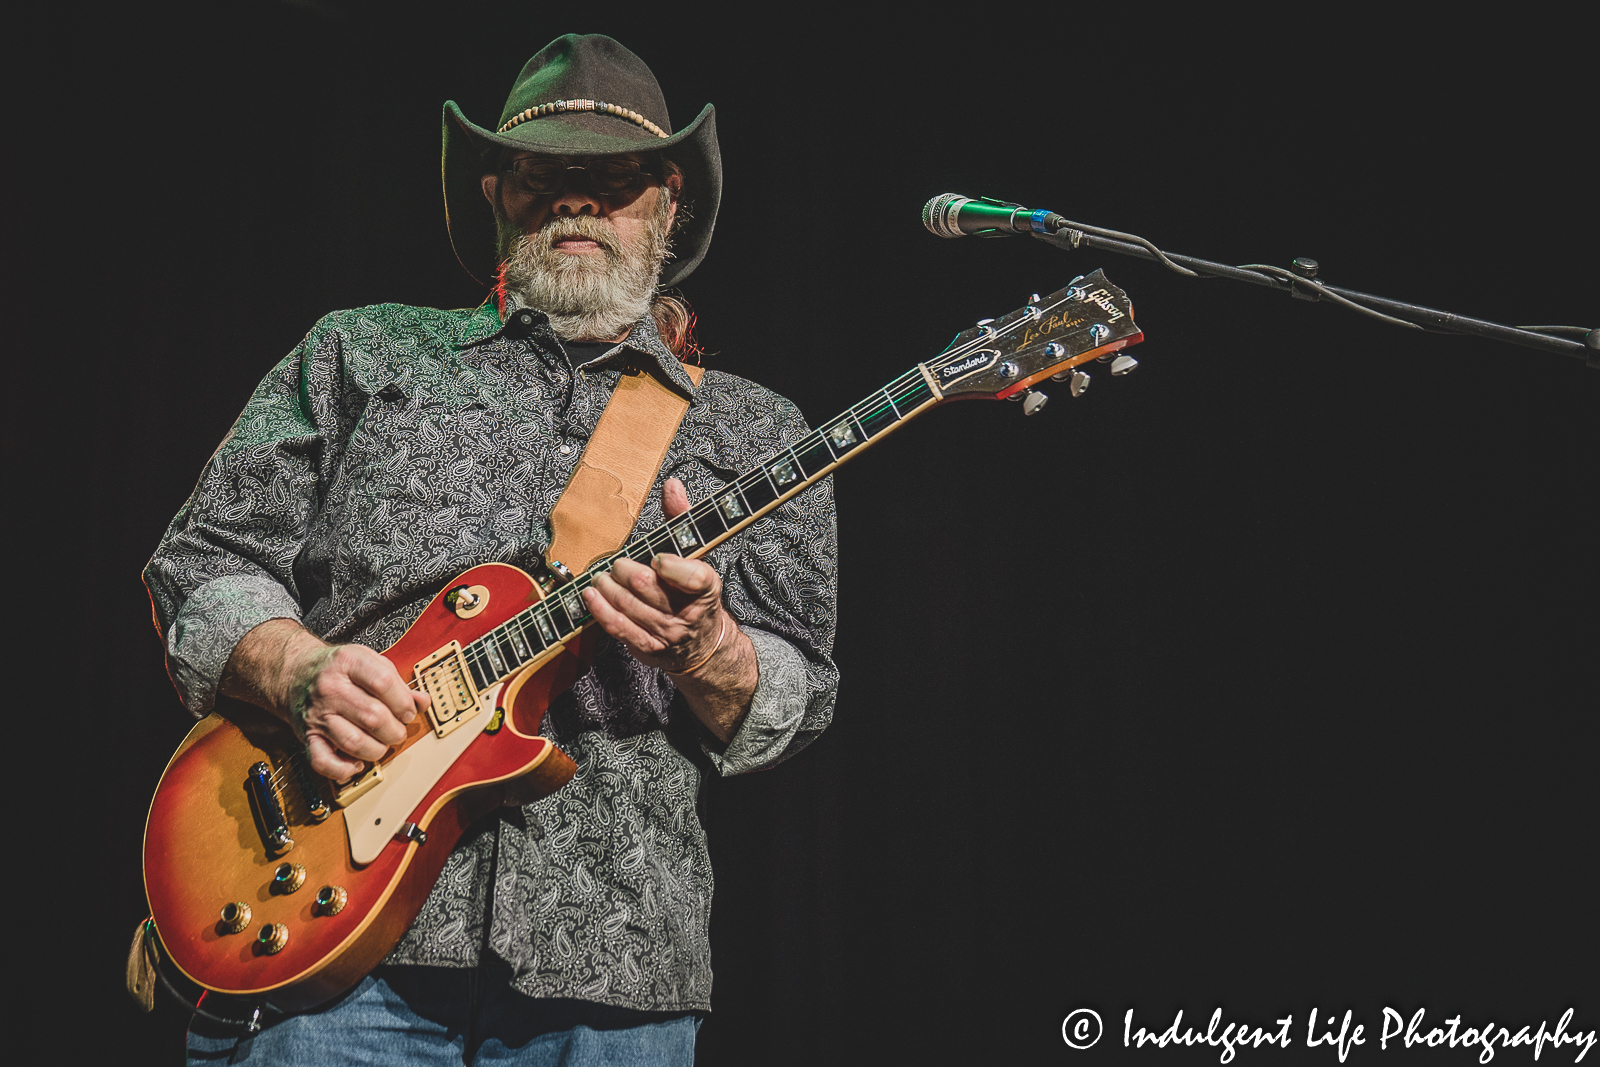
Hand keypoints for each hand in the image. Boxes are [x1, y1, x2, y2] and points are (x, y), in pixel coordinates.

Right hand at [286, 642, 429, 780]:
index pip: (383, 682)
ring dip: (377, 749)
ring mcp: (317, 714)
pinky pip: (323, 762)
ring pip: (354, 742)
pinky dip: (344, 769)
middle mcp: (330, 688)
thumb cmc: (338, 669)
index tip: (409, 711)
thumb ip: (397, 682)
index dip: (404, 702)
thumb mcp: (369, 662)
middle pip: (373, 717)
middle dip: (395, 730)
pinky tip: (356, 763)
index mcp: (348, 663)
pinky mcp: (307, 736)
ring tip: (381, 743)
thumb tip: (422, 702)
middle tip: (397, 729)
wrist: (294, 673)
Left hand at [582, 477, 725, 673]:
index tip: (657, 558)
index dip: (672, 567)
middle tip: (618, 564)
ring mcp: (667, 633)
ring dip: (607, 587)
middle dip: (624, 570)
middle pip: (647, 587)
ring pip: (628, 605)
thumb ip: (682, 519)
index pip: (694, 577)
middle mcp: (687, 612)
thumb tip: (672, 485)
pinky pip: (618, 627)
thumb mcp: (696, 555)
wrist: (701, 642)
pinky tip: (590, 595)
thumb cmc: (694, 592)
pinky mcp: (647, 647)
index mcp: (705, 587)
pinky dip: (600, 609)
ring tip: (601, 577)